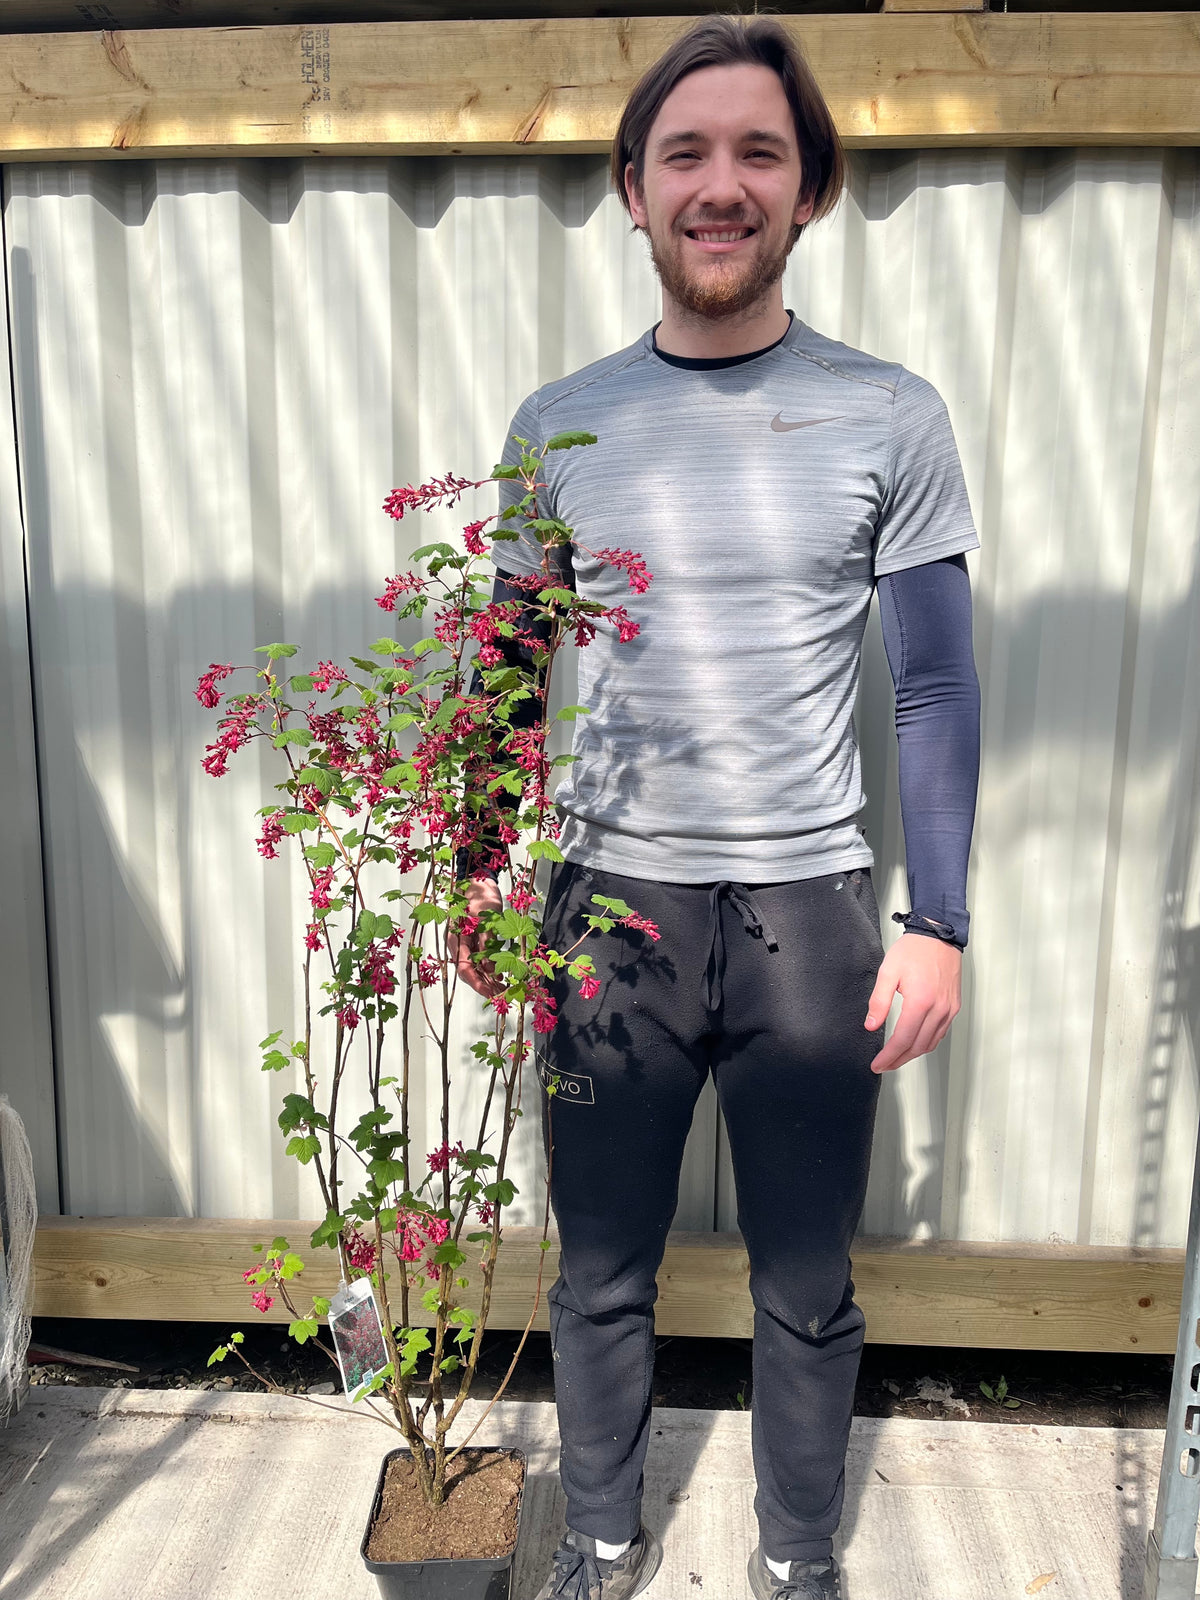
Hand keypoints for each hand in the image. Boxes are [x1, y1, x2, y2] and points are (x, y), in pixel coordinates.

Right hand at [449, 876, 503, 997]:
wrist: (478, 881)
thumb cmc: (481, 897)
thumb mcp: (487, 919)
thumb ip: (487, 943)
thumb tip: (489, 969)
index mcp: (456, 939)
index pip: (465, 969)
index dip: (478, 983)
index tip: (492, 994)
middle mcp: (457, 944)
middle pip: (468, 971)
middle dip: (484, 985)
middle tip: (502, 996)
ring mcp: (463, 943)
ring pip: (473, 967)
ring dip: (487, 979)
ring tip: (503, 989)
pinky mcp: (471, 940)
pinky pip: (478, 959)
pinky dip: (488, 969)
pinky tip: (499, 976)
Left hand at [864, 933, 961, 1072]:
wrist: (938, 935)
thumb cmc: (914, 950)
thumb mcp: (888, 972)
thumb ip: (878, 1001)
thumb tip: (871, 1025)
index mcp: (920, 1002)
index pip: (903, 1040)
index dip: (889, 1056)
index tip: (877, 1064)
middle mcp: (938, 1009)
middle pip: (918, 1047)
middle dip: (899, 1060)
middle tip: (884, 1065)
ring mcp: (949, 1010)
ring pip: (931, 1043)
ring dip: (913, 1054)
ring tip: (896, 1058)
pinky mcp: (953, 1007)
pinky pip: (940, 1033)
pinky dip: (926, 1043)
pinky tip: (915, 1043)